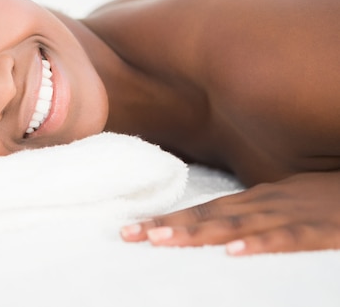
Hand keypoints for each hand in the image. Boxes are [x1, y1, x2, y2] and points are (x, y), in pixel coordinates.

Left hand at [120, 170, 339, 255]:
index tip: (134, 229)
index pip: (204, 209)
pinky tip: (233, 252)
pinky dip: (258, 244)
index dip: (169, 220)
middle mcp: (266, 202)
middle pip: (209, 215)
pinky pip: (286, 238)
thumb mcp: (288, 203)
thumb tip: (222, 231)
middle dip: (168, 226)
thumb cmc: (331, 199)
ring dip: (197, 232)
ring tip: (161, 241)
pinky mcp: (321, 229)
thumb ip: (256, 214)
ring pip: (236, 224)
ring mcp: (291, 213)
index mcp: (257, 198)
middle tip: (130, 235)